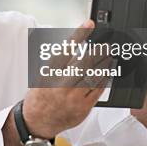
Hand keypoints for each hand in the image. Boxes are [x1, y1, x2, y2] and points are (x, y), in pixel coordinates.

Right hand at [23, 20, 111, 137]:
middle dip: (98, 51)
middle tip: (106, 44)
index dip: (79, 34)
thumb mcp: (42, 75)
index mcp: (49, 73)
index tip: (89, 24)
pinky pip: (98, 90)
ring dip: (105, 63)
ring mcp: (73, 98)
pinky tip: (108, 72)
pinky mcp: (83, 108)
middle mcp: (61, 85)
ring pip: (94, 76)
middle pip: (85, 62)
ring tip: (109, 56)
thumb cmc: (39, 96)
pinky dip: (104, 79)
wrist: (36, 121)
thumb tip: (76, 46)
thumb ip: (58, 62)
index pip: (66, 48)